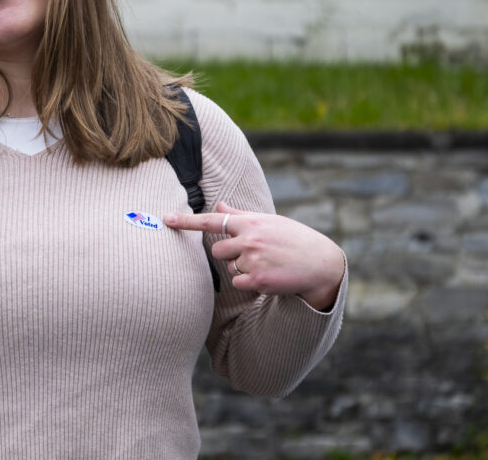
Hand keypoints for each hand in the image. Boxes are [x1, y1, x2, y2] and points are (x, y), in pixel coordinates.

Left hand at [164, 201, 345, 310]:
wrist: (320, 263)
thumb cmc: (293, 238)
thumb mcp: (269, 221)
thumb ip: (240, 215)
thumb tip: (218, 205)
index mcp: (250, 223)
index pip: (212, 220)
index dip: (186, 221)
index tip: (166, 219)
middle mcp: (249, 240)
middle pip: (217, 250)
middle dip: (229, 253)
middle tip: (254, 254)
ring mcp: (253, 261)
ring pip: (230, 267)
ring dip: (243, 267)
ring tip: (267, 263)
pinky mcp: (258, 281)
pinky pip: (238, 282)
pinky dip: (249, 281)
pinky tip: (268, 276)